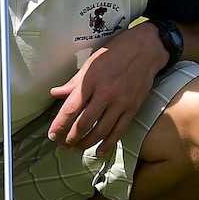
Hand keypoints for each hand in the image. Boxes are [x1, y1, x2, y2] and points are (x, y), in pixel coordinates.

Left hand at [48, 23, 166, 156]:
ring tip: (77, 147)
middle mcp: (106, 93)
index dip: (60, 125)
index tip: (53, 134)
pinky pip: (119, 130)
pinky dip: (108, 143)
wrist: (145, 49)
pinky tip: (99, 150)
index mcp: (91, 80)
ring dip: (86, 143)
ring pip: (101, 130)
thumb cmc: (116, 53)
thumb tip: (56, 93)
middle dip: (71, 138)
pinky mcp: (133, 107)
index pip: (71, 108)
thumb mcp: (90, 63)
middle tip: (63, 145)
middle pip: (84, 123)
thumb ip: (73, 82)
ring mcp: (121, 102)